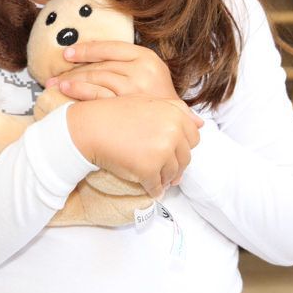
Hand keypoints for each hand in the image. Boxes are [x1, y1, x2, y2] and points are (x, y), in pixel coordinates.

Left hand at [45, 41, 176, 100]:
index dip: (86, 49)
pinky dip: (79, 93)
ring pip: (96, 78)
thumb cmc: (157, 100)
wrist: (177, 125)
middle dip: (74, 69)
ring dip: (72, 81)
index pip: (110, 47)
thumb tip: (94, 55)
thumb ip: (127, 64)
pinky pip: (97, 95)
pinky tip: (66, 92)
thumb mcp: (149, 73)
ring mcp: (135, 88)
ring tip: (56, 85)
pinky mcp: (127, 106)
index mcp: (147, 57)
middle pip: (100, 65)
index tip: (68, 53)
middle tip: (54, 75)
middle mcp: (142, 69)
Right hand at [67, 97, 202, 197]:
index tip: (169, 149)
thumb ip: (176, 111)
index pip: (193, 138)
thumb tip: (201, 124)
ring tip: (152, 175)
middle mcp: (173, 131)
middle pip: (185, 158)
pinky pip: (157, 186)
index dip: (181, 145)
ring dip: (164, 178)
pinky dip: (153, 189)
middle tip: (160, 167)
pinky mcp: (149, 169)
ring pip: (172, 174)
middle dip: (174, 164)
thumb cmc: (116, 114)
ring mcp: (162, 151)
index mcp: (175, 114)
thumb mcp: (148, 102)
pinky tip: (147, 186)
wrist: (90, 127)